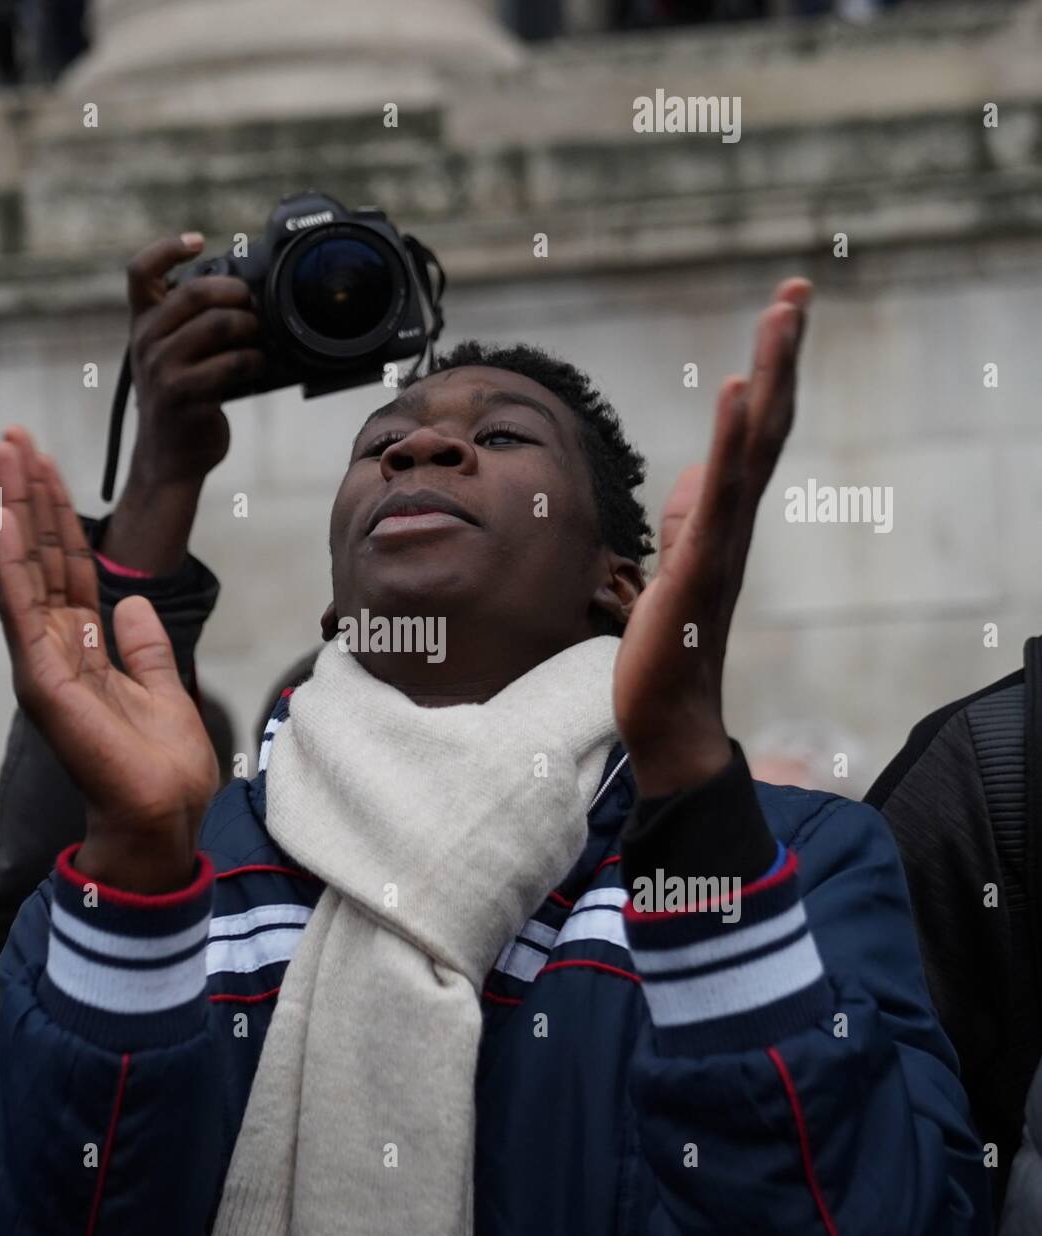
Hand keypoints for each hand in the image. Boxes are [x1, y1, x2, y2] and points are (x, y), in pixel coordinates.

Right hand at [0, 426, 218, 890]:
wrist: (163, 811)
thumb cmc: (161, 762)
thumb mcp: (161, 685)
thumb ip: (143, 644)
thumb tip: (133, 604)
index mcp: (84, 646)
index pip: (66, 565)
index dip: (58, 513)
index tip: (45, 462)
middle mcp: (55, 647)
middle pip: (39, 556)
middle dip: (28, 495)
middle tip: (12, 436)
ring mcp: (44, 661)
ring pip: (24, 571)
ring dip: (14, 510)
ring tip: (3, 455)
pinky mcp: (42, 679)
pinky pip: (22, 612)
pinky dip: (10, 566)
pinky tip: (0, 520)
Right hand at [101, 235, 265, 574]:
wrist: (167, 460)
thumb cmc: (179, 402)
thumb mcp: (168, 358)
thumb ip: (188, 325)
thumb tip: (245, 296)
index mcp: (141, 325)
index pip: (140, 272)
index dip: (167, 248)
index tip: (197, 240)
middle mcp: (146, 342)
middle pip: (194, 293)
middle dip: (234, 293)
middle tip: (252, 305)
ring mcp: (162, 369)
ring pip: (218, 325)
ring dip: (250, 327)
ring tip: (259, 338)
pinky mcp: (184, 395)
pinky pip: (231, 363)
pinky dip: (254, 360)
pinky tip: (259, 365)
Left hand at [613, 279, 812, 798]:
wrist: (668, 717)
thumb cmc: (670, 648)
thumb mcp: (673, 568)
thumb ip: (687, 521)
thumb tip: (695, 475)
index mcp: (727, 519)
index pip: (754, 434)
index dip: (769, 374)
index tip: (781, 315)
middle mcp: (736, 522)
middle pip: (768, 424)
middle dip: (782, 355)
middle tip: (797, 288)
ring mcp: (723, 542)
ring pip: (753, 447)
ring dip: (769, 376)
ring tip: (783, 313)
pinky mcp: (700, 565)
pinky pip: (719, 494)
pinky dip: (729, 438)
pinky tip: (735, 388)